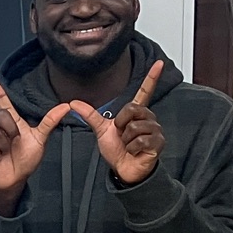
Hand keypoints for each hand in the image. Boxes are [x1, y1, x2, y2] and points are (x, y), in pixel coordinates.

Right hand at [0, 68, 69, 213]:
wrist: (15, 180)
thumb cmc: (25, 159)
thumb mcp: (40, 139)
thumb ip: (50, 122)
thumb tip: (65, 106)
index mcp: (11, 121)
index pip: (1, 99)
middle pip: (1, 115)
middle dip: (11, 129)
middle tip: (14, 140)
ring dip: (4, 144)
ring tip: (6, 151)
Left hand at [70, 61, 165, 186]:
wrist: (123, 169)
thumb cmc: (116, 150)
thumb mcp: (101, 130)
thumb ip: (89, 115)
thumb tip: (73, 102)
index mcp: (136, 112)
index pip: (144, 91)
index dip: (151, 77)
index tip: (159, 63)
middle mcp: (148, 118)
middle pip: (131, 109)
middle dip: (120, 124)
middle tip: (122, 136)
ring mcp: (155, 130)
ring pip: (134, 126)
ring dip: (126, 139)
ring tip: (129, 145)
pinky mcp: (158, 142)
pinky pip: (140, 140)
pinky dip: (132, 148)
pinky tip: (135, 152)